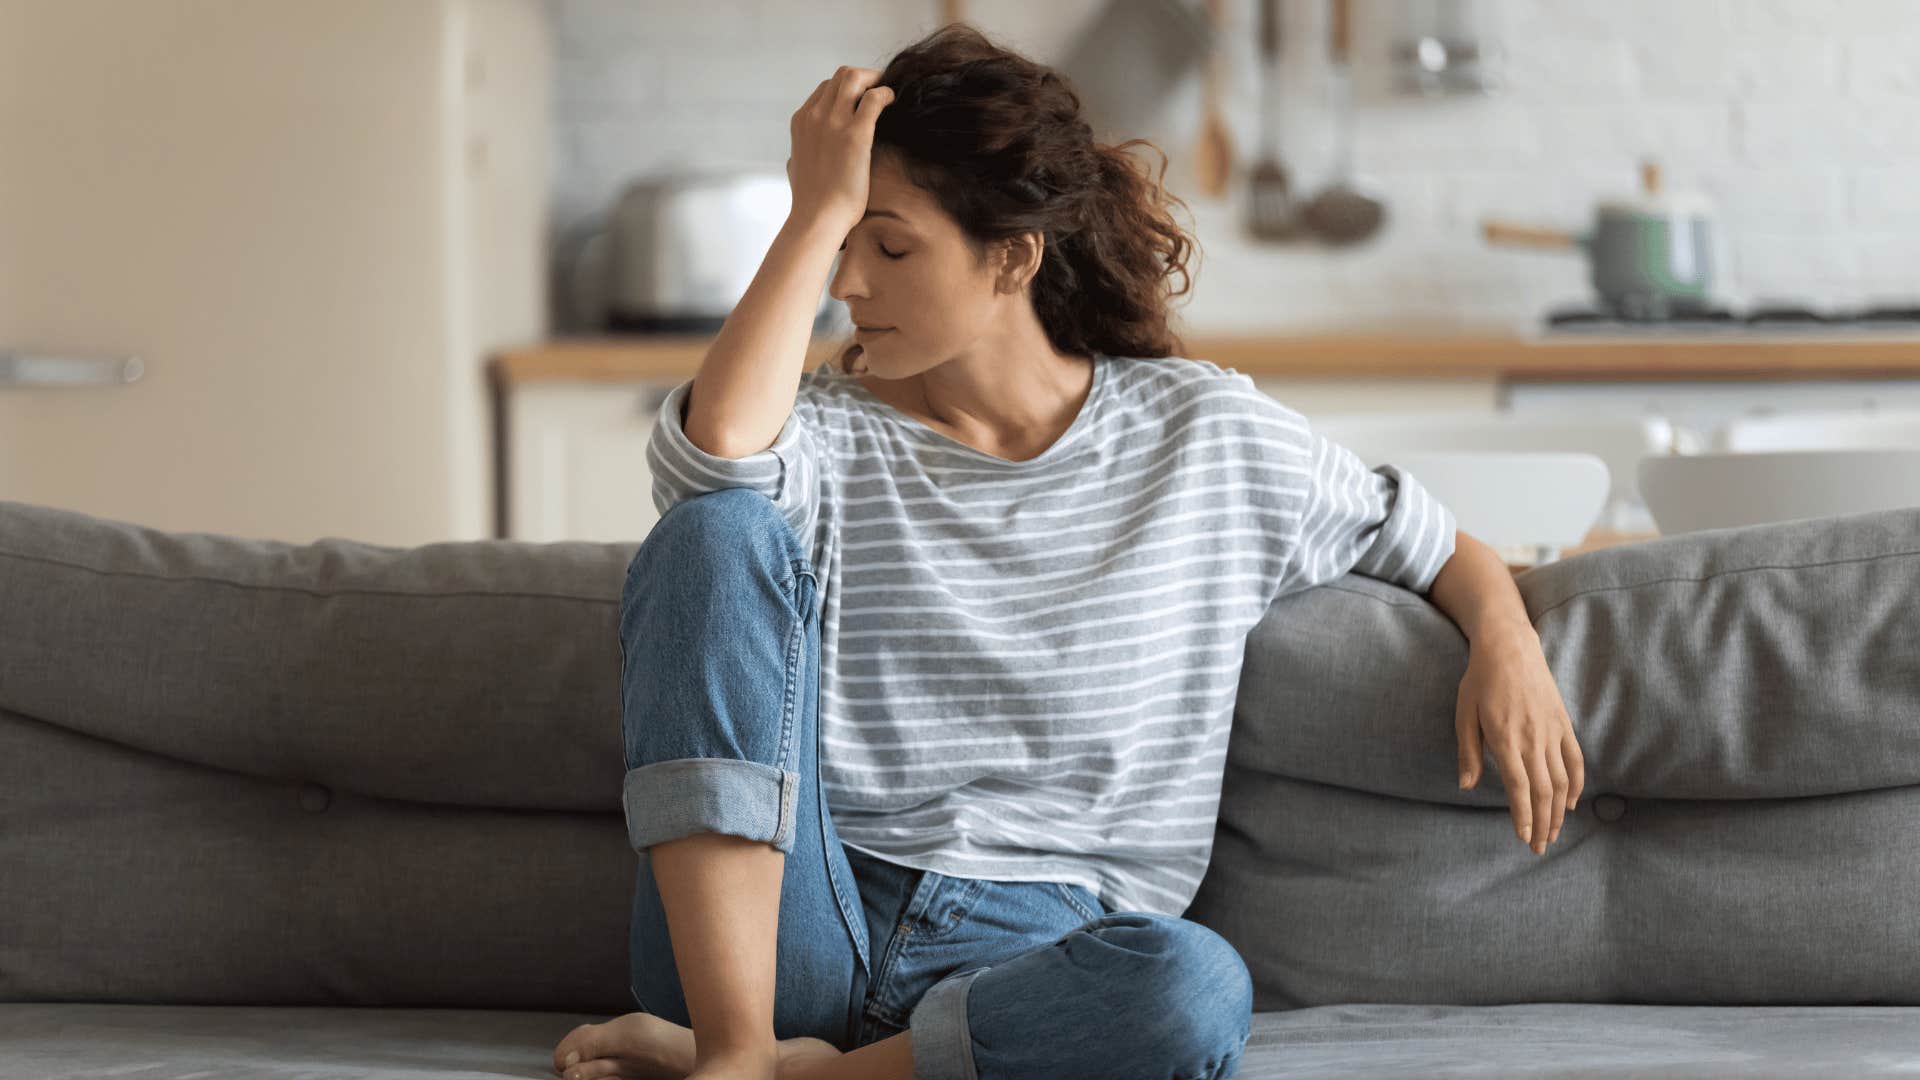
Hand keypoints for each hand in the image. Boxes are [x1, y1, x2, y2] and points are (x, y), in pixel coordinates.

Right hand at [787, 66, 893, 238]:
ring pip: (855, 77)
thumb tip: (797, 157)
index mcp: (801, 121)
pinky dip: (886, 94)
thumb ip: (799, 153)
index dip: (847, 88)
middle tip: (880, 89)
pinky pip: (874, 98)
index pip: (826, 88)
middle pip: (841, 75)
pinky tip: (893, 102)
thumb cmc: (810, 201)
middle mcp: (815, 115)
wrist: (817, 218)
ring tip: (888, 94)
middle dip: (864, 77)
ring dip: (875, 80)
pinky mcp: (856, 134)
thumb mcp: (795, 167)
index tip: (862, 98)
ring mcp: (834, 122)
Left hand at [1455, 624, 1584, 854]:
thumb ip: (1468, 752)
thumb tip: (1467, 785)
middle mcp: (1533, 739)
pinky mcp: (1563, 723)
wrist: (1510, 647)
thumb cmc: (1480, 681)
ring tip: (1553, 833)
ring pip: (1561, 780)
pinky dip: (1576, 784)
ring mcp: (1551, 731)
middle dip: (1542, 823)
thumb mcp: (1463, 714)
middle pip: (1543, 791)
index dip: (1523, 816)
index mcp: (1506, 739)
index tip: (1524, 838)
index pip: (1519, 788)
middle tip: (1538, 848)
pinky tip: (1570, 803)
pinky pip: (1575, 759)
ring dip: (1558, 811)